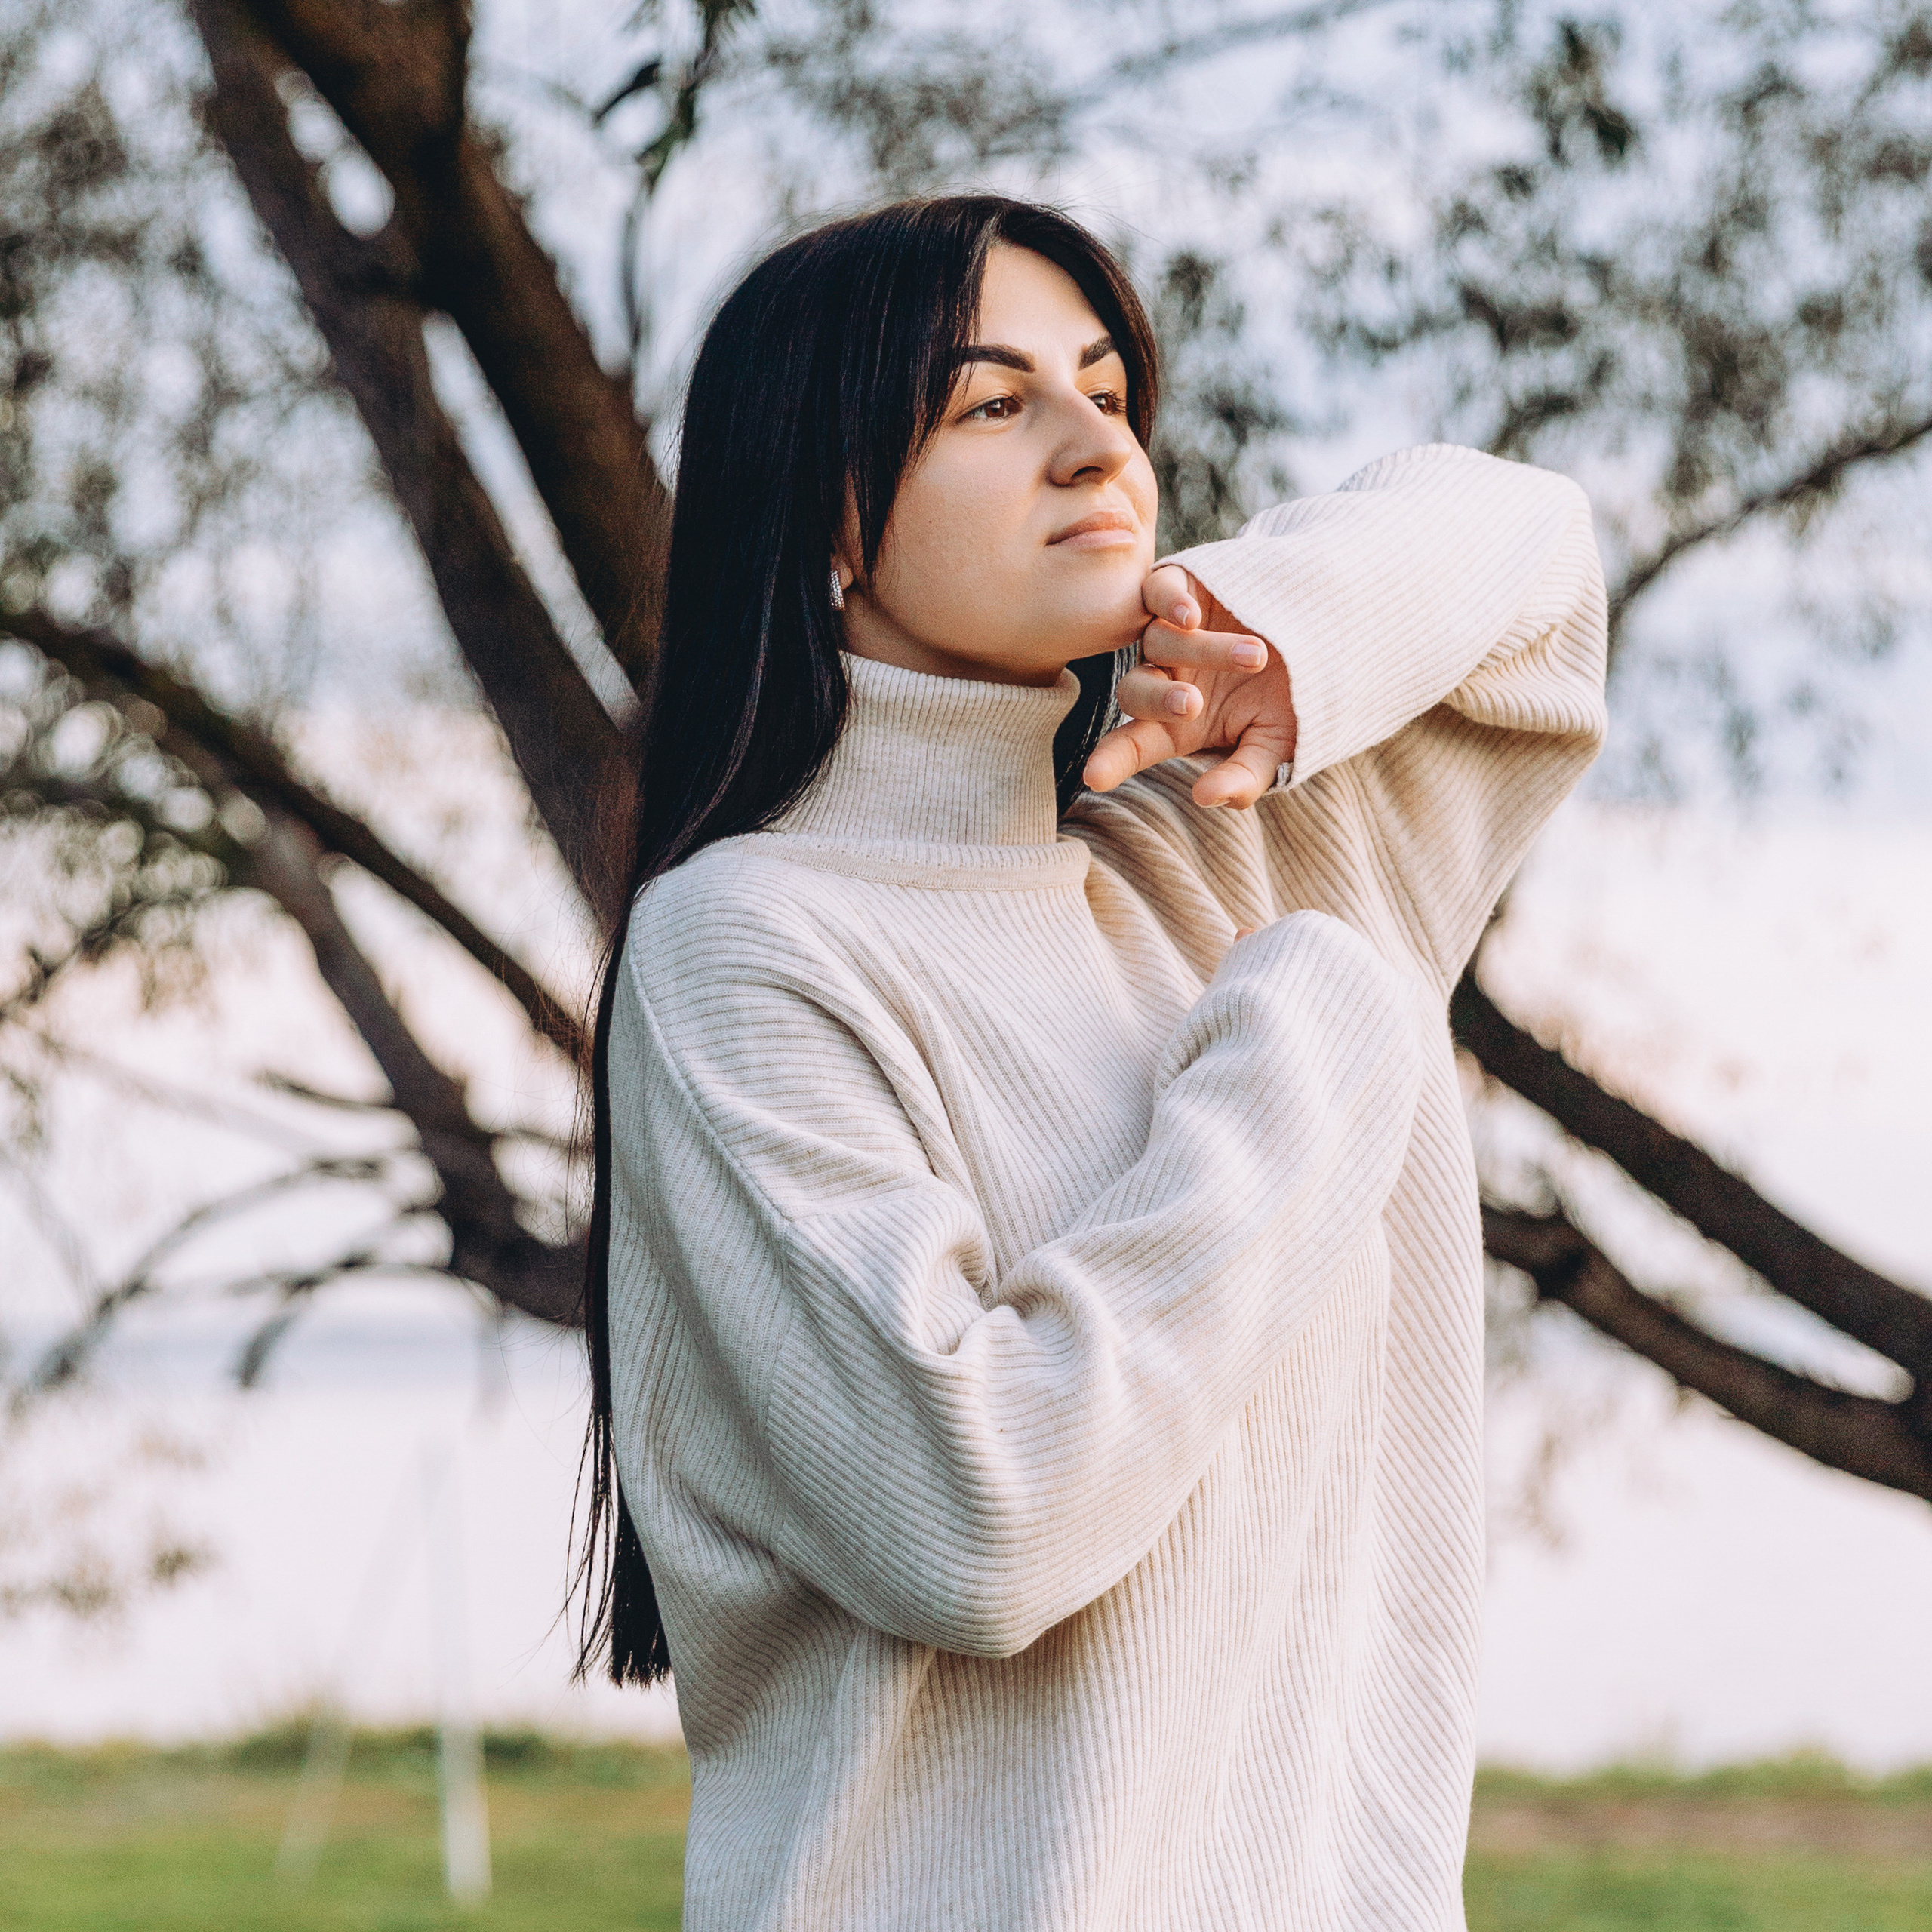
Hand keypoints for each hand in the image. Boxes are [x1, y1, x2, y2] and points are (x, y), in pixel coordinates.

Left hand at [1082, 564, 1296, 808]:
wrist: (1326, 636)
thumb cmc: (1295, 699)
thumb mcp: (1276, 745)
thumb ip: (1244, 776)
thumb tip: (1204, 798)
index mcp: (1177, 725)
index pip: (1132, 744)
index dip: (1112, 760)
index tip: (1095, 777)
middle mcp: (1166, 677)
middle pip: (1136, 691)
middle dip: (1160, 701)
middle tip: (1192, 705)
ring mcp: (1170, 633)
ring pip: (1157, 643)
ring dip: (1205, 652)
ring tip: (1257, 656)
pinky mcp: (1183, 589)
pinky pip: (1156, 593)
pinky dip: (1169, 602)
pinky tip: (1191, 616)